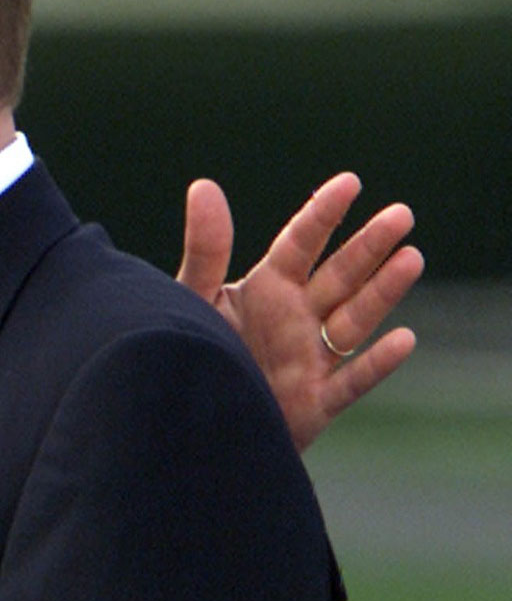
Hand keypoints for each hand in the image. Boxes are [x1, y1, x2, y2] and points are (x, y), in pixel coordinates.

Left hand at [176, 172, 421, 451]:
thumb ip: (205, 249)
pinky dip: (377, 363)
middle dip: (369, 246)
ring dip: (383, 292)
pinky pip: (352, 381)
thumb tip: (205, 185)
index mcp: (267, 289)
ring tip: (412, 257)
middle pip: (339, 276)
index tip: (351, 181)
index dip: (324, 213)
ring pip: (353, 320)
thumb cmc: (189, 352)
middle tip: (402, 213)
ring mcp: (309, 359)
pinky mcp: (313, 402)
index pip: (300, 244)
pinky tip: (404, 338)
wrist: (189, 418)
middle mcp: (295, 319)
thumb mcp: (194, 297)